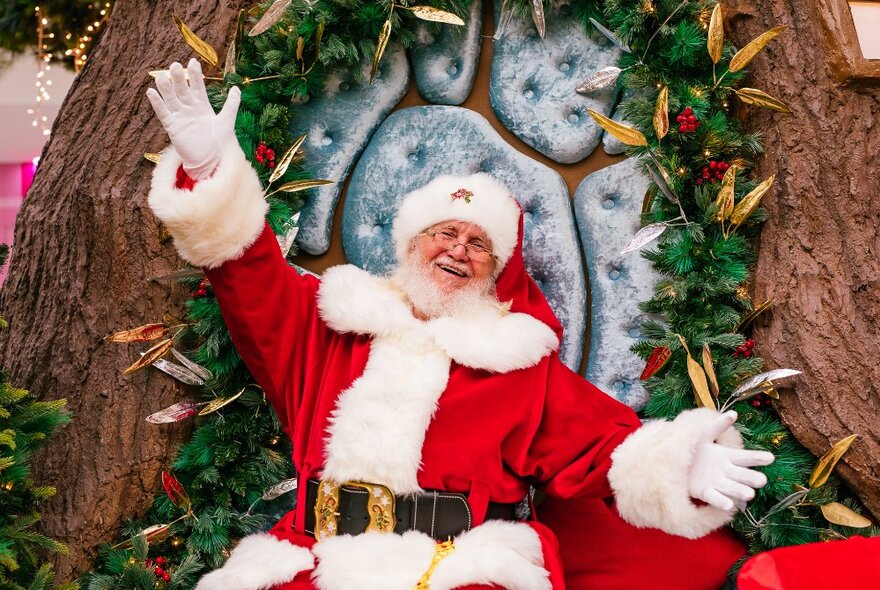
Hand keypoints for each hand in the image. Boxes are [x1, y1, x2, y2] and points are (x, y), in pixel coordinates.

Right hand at [146, 58, 240, 178]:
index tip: (193, 62)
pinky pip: (163, 113)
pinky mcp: (173, 127)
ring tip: (162, 76)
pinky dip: (157, 103)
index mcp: (202, 105)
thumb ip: (231, 104)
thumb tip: (236, 88)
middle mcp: (190, 108)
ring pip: (171, 99)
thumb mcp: (227, 121)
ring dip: (166, 88)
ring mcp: (180, 117)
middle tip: (175, 66)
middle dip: (179, 78)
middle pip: (182, 90)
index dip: (195, 75)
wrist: (211, 160)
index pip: (198, 86)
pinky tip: (151, 92)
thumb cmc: (221, 142)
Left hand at [687, 411, 774, 510]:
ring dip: (740, 491)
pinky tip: (729, 505)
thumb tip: (733, 412)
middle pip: (743, 475)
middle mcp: (726, 472)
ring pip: (732, 488)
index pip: (746, 457)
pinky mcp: (705, 492)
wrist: (677, 462)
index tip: (770, 457)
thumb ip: (718, 425)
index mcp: (728, 456)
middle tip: (761, 480)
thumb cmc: (695, 448)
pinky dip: (722, 501)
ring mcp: (717, 483)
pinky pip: (715, 497)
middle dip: (752, 478)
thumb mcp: (704, 434)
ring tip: (749, 494)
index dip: (758, 457)